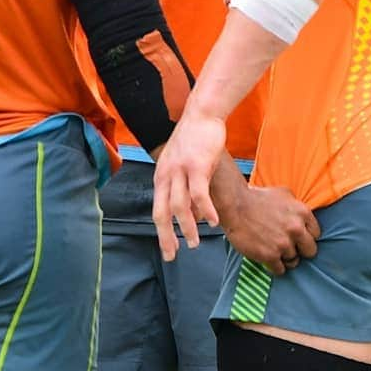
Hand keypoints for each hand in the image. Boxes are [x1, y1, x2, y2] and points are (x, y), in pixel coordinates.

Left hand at [152, 109, 226, 260]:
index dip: (162, 232)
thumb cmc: (195, 140)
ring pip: (180, 207)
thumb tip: (193, 215)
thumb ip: (186, 190)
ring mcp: (180, 171)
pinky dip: (205, 210)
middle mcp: (166, 175)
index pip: (157, 210)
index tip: (169, 250)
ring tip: (195, 242)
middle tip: (173, 255)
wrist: (202, 114)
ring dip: (187, 228)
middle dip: (166, 237)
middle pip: (162, 213)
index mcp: (162, 177)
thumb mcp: (184, 166)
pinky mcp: (197, 166)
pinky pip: (199, 194)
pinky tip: (213, 222)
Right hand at [219, 185, 319, 275]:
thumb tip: (302, 216)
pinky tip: (267, 259)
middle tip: (289, 248)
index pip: (316, 234)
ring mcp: (284, 244)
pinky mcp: (270, 255)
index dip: (305, 237)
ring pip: (293, 261)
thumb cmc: (256, 197)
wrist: (234, 205)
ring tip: (273, 250)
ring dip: (284, 258)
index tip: (297, 238)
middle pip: (310, 251)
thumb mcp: (283, 193)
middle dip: (300, 250)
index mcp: (302, 212)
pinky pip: (280, 270)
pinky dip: (274, 267)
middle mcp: (296, 229)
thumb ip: (296, 206)